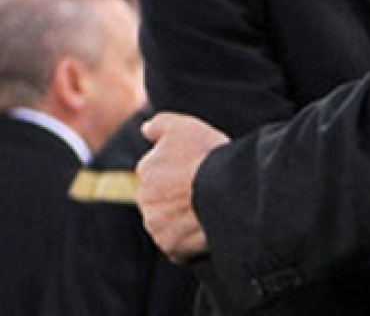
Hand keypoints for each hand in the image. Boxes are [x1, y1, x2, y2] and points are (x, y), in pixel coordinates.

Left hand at [137, 112, 228, 261]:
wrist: (222, 191)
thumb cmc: (206, 156)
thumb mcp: (183, 127)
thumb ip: (159, 125)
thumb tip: (144, 129)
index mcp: (146, 170)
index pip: (159, 171)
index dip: (181, 169)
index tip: (198, 168)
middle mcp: (145, 199)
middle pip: (162, 198)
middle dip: (177, 195)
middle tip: (204, 188)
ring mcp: (156, 225)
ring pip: (168, 222)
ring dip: (182, 217)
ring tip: (208, 207)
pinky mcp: (170, 247)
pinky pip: (179, 245)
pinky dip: (190, 239)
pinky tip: (207, 226)